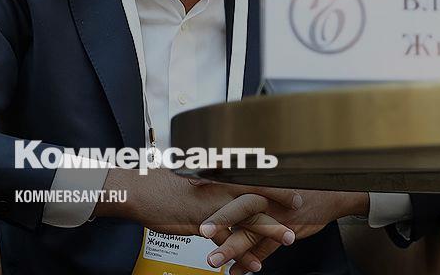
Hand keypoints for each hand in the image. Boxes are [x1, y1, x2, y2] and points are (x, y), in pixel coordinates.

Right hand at [95, 168, 299, 241]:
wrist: (139, 192)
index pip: (250, 176)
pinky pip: (225, 241)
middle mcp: (217, 188)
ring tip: (288, 239)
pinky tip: (254, 264)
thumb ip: (210, 184)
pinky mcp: (200, 224)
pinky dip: (241, 254)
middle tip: (300, 211)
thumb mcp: (191, 179)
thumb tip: (223, 185)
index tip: (291, 184)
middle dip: (279, 204)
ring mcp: (211, 207)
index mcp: (217, 175)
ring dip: (269, 229)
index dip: (272, 181)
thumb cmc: (163, 184)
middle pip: (255, 196)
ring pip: (246, 218)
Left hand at [202, 190, 367, 273]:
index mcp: (260, 179)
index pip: (233, 178)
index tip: (190, 180)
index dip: (212, 178)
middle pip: (241, 208)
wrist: (331, 192)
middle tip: (201, 230)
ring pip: (252, 233)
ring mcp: (276, 215)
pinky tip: (236, 271)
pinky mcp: (287, 230)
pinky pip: (267, 248)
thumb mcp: (275, 173)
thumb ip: (250, 178)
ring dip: (232, 248)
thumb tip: (221, 174)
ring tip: (214, 260)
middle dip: (221, 219)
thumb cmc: (298, 181)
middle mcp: (267, 197)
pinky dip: (251, 261)